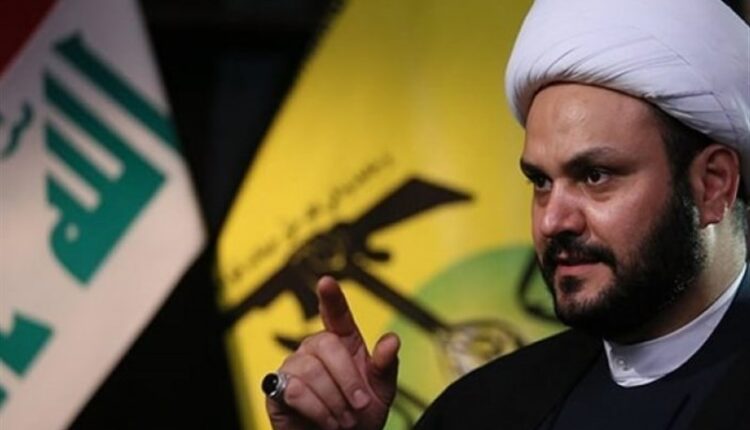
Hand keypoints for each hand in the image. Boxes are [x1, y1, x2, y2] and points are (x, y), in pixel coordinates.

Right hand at [266, 276, 400, 429]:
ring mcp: (293, 366)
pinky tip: (325, 421)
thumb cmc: (359, 417)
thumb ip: (386, 365)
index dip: (331, 297)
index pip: (336, 313)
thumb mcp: (381, 392)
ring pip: (312, 370)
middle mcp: (315, 348)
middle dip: (348, 379)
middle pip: (327, 344)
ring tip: (342, 419)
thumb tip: (392, 340)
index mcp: (343, 342)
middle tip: (359, 406)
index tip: (327, 282)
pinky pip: (295, 390)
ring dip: (334, 400)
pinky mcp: (276, 387)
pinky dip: (317, 409)